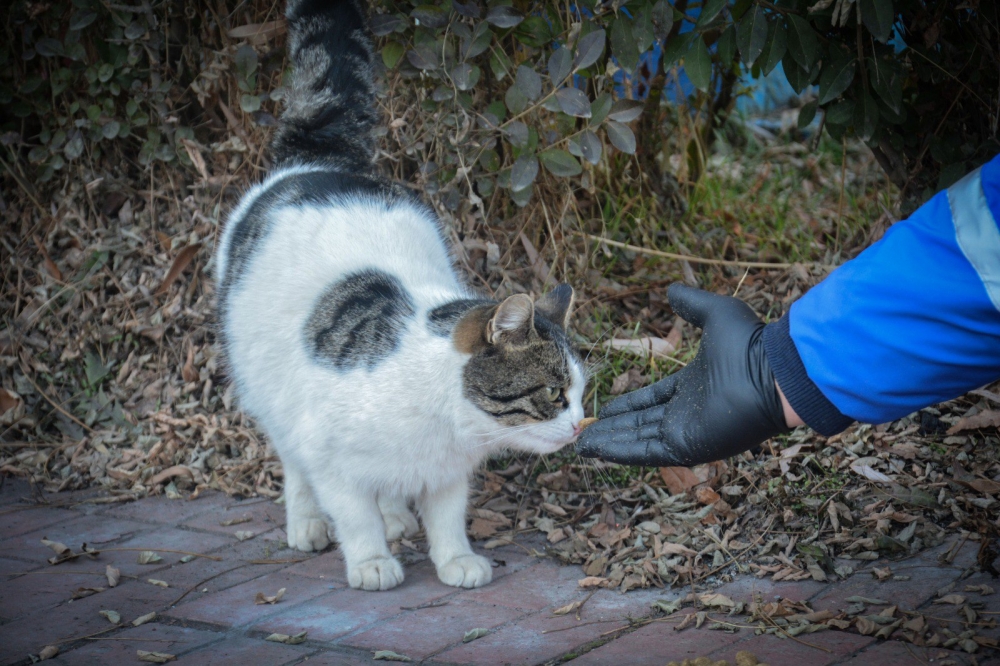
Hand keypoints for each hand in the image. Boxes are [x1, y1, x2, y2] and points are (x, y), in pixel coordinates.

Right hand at [577, 284, 788, 465]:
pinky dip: (620, 452)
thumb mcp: (714, 314)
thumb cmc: (751, 345)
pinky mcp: (687, 447)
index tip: (604, 409)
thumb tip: (671, 291)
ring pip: (638, 439)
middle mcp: (688, 413)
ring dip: (609, 442)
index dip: (627, 404)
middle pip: (641, 423)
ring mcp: (687, 432)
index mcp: (693, 387)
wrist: (774, 374)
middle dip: (612, 428)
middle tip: (585, 430)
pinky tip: (595, 450)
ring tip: (580, 444)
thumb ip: (691, 304)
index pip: (652, 399)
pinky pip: (646, 452)